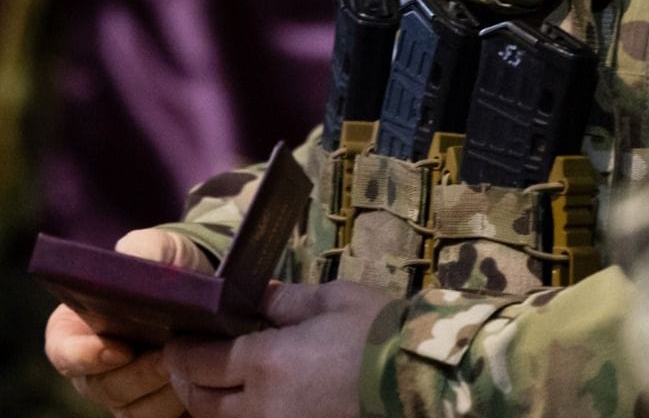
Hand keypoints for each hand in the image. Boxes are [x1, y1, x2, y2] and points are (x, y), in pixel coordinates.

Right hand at [44, 228, 213, 416]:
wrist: (208, 290)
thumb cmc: (169, 266)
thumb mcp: (159, 248)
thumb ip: (142, 250)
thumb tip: (133, 264)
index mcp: (77, 328)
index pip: (63, 352)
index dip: (85, 356)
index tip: (119, 350)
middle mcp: (93, 369)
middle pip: (103, 388)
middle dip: (140, 373)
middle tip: (170, 353)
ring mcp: (123, 394)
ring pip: (135, 411)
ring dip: (164, 389)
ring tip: (191, 360)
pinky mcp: (155, 409)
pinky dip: (182, 403)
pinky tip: (201, 377)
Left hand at [164, 280, 390, 417]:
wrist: (418, 379)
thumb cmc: (375, 331)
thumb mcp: (330, 300)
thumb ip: (283, 301)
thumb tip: (252, 296)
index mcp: (267, 363)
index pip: (201, 363)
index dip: (180, 351)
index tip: (176, 338)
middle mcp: (262, 408)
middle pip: (202, 404)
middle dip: (187, 381)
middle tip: (188, 361)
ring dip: (212, 405)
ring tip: (216, 382)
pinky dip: (243, 416)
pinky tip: (250, 399)